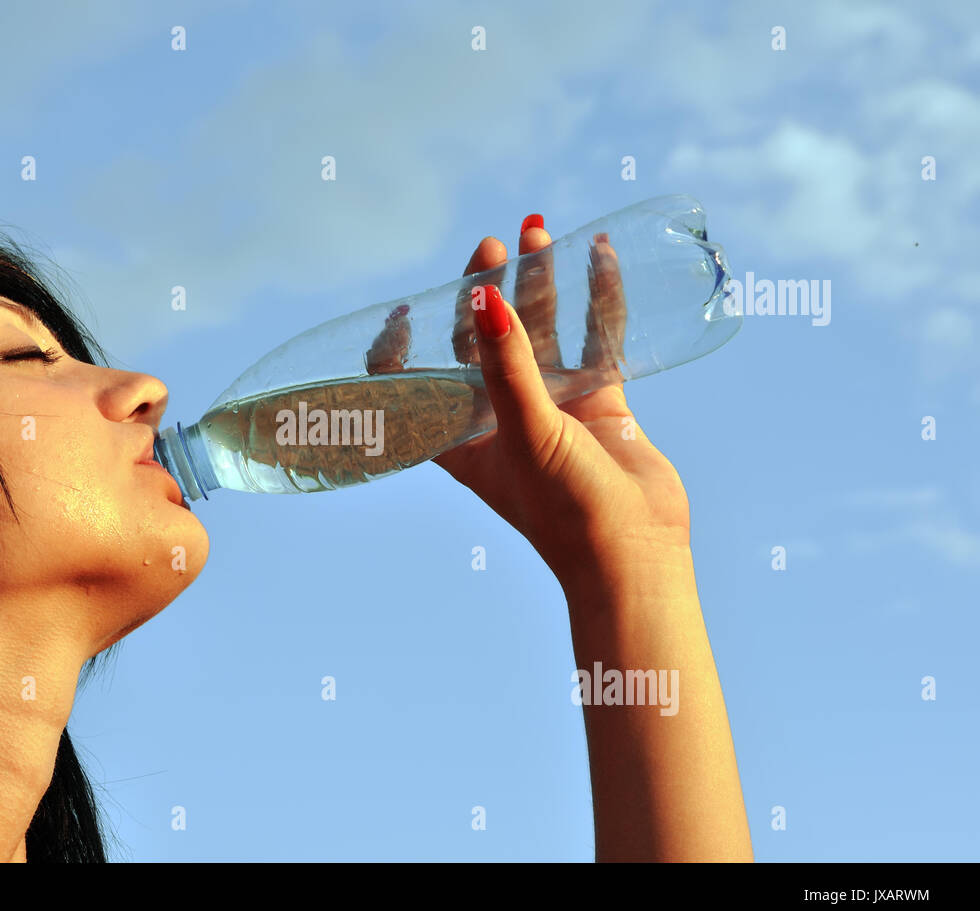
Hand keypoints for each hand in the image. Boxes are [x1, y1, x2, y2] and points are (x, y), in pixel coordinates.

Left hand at [434, 216, 691, 586]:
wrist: (634, 554)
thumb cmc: (564, 509)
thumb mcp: (525, 432)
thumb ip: (508, 365)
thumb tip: (487, 297)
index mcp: (461, 436)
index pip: (415, 382)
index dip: (402, 348)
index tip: (407, 308)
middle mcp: (501, 417)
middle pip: (484, 340)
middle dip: (485, 290)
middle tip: (494, 245)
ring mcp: (552, 407)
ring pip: (542, 331)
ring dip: (540, 283)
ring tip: (539, 230)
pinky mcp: (599, 404)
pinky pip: (596, 340)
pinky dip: (598, 300)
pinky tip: (599, 257)